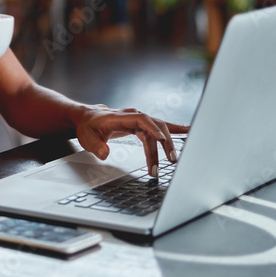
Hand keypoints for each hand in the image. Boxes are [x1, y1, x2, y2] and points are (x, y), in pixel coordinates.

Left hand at [74, 104, 188, 176]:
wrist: (87, 118)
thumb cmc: (88, 127)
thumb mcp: (87, 138)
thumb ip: (96, 146)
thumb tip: (105, 154)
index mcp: (120, 116)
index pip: (141, 120)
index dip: (152, 128)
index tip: (161, 139)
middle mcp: (133, 115)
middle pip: (154, 125)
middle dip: (164, 143)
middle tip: (169, 160)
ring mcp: (138, 119)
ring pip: (159, 128)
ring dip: (168, 143)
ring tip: (176, 157)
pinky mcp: (142, 125)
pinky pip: (159, 127)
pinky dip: (174, 130)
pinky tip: (188, 132)